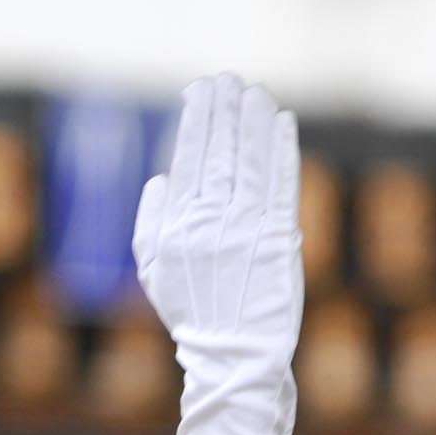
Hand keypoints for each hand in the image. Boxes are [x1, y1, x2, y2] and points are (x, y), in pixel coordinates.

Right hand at [133, 72, 302, 434]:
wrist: (235, 355)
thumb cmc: (192, 310)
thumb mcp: (153, 267)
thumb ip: (152, 217)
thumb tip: (163, 176)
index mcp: (178, 221)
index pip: (188, 154)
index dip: (197, 117)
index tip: (203, 90)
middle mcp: (212, 219)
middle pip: (220, 149)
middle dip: (225, 108)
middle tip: (229, 79)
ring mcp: (248, 227)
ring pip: (251, 160)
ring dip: (253, 120)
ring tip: (255, 92)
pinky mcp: (281, 238)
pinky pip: (283, 183)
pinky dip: (282, 150)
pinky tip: (281, 123)